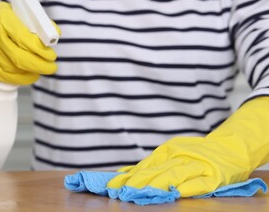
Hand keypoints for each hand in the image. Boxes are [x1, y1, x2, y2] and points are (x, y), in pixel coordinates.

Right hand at [0, 1, 59, 84]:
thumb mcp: (12, 12)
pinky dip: (23, 79)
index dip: (41, 49)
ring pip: (16, 70)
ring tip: (43, 69)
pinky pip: (8, 78)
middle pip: (22, 58)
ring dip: (34, 72)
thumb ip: (33, 22)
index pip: (26, 39)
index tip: (51, 54)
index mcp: (4, 21)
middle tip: (52, 66)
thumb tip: (55, 33)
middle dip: (41, 65)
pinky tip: (31, 75)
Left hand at [107, 97, 268, 196]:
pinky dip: (187, 188)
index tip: (112, 186)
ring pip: (174, 174)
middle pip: (156, 170)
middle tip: (121, 192)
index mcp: (168, 150)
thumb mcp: (172, 153)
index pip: (145, 165)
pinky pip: (199, 183)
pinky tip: (175, 193)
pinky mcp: (214, 176)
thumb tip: (125, 173)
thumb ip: (151, 164)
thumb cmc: (195, 152)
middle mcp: (180, 156)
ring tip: (140, 194)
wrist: (229, 147)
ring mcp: (197, 165)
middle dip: (137, 182)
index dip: (129, 177)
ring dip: (156, 185)